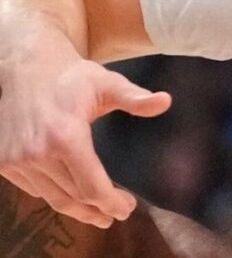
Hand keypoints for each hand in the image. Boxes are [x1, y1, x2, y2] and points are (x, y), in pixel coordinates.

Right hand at [0, 29, 170, 228]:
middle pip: (73, 197)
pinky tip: (71, 196)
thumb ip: (135, 98)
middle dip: (99, 209)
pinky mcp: (2, 162)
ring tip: (98, 214)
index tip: (127, 207)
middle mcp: (36, 153)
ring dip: (77, 210)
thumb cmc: (70, 76)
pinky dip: (55, 196)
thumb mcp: (107, 83)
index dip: (111, 202)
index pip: (91, 186)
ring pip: (52, 197)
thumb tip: (166, 101)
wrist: (23, 67)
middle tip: (119, 212)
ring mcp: (14, 160)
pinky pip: (34, 189)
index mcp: (65, 136)